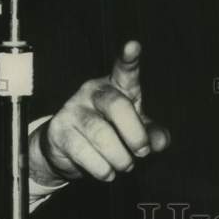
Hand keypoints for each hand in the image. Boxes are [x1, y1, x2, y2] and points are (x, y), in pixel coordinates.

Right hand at [30, 40, 169, 186]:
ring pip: (101, 134)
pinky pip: (84, 152)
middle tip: (142, 152)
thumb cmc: (109, 132)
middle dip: (135, 134)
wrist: (68, 151)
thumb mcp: (135, 131)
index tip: (133, 46)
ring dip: (119, 157)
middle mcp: (93, 91)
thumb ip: (151, 133)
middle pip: (117, 105)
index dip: (129, 58)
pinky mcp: (58, 130)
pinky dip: (102, 168)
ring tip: (124, 165)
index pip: (124, 70)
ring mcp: (73, 109)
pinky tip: (107, 172)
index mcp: (116, 86)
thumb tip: (160, 141)